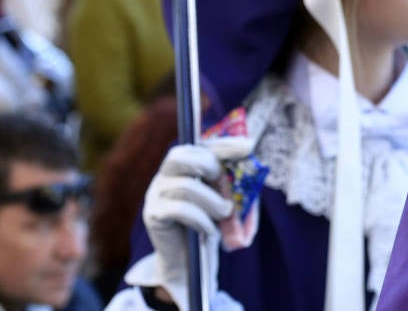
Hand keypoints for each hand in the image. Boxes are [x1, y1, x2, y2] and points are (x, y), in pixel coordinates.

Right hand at [127, 137, 251, 310]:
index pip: (199, 146)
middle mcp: (164, 176)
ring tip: (225, 214)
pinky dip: (202, 219)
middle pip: (180, 156)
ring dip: (212, 201)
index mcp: (182, 167)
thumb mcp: (226, 201)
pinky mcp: (153, 215)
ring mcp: (155, 194)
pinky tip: (211, 230)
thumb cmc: (209, 225)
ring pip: (185, 186)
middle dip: (210, 166)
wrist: (188, 263)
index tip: (249, 147)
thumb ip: (236, 183)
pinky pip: (179, 209)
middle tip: (225, 186)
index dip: (224, 145)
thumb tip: (254, 162)